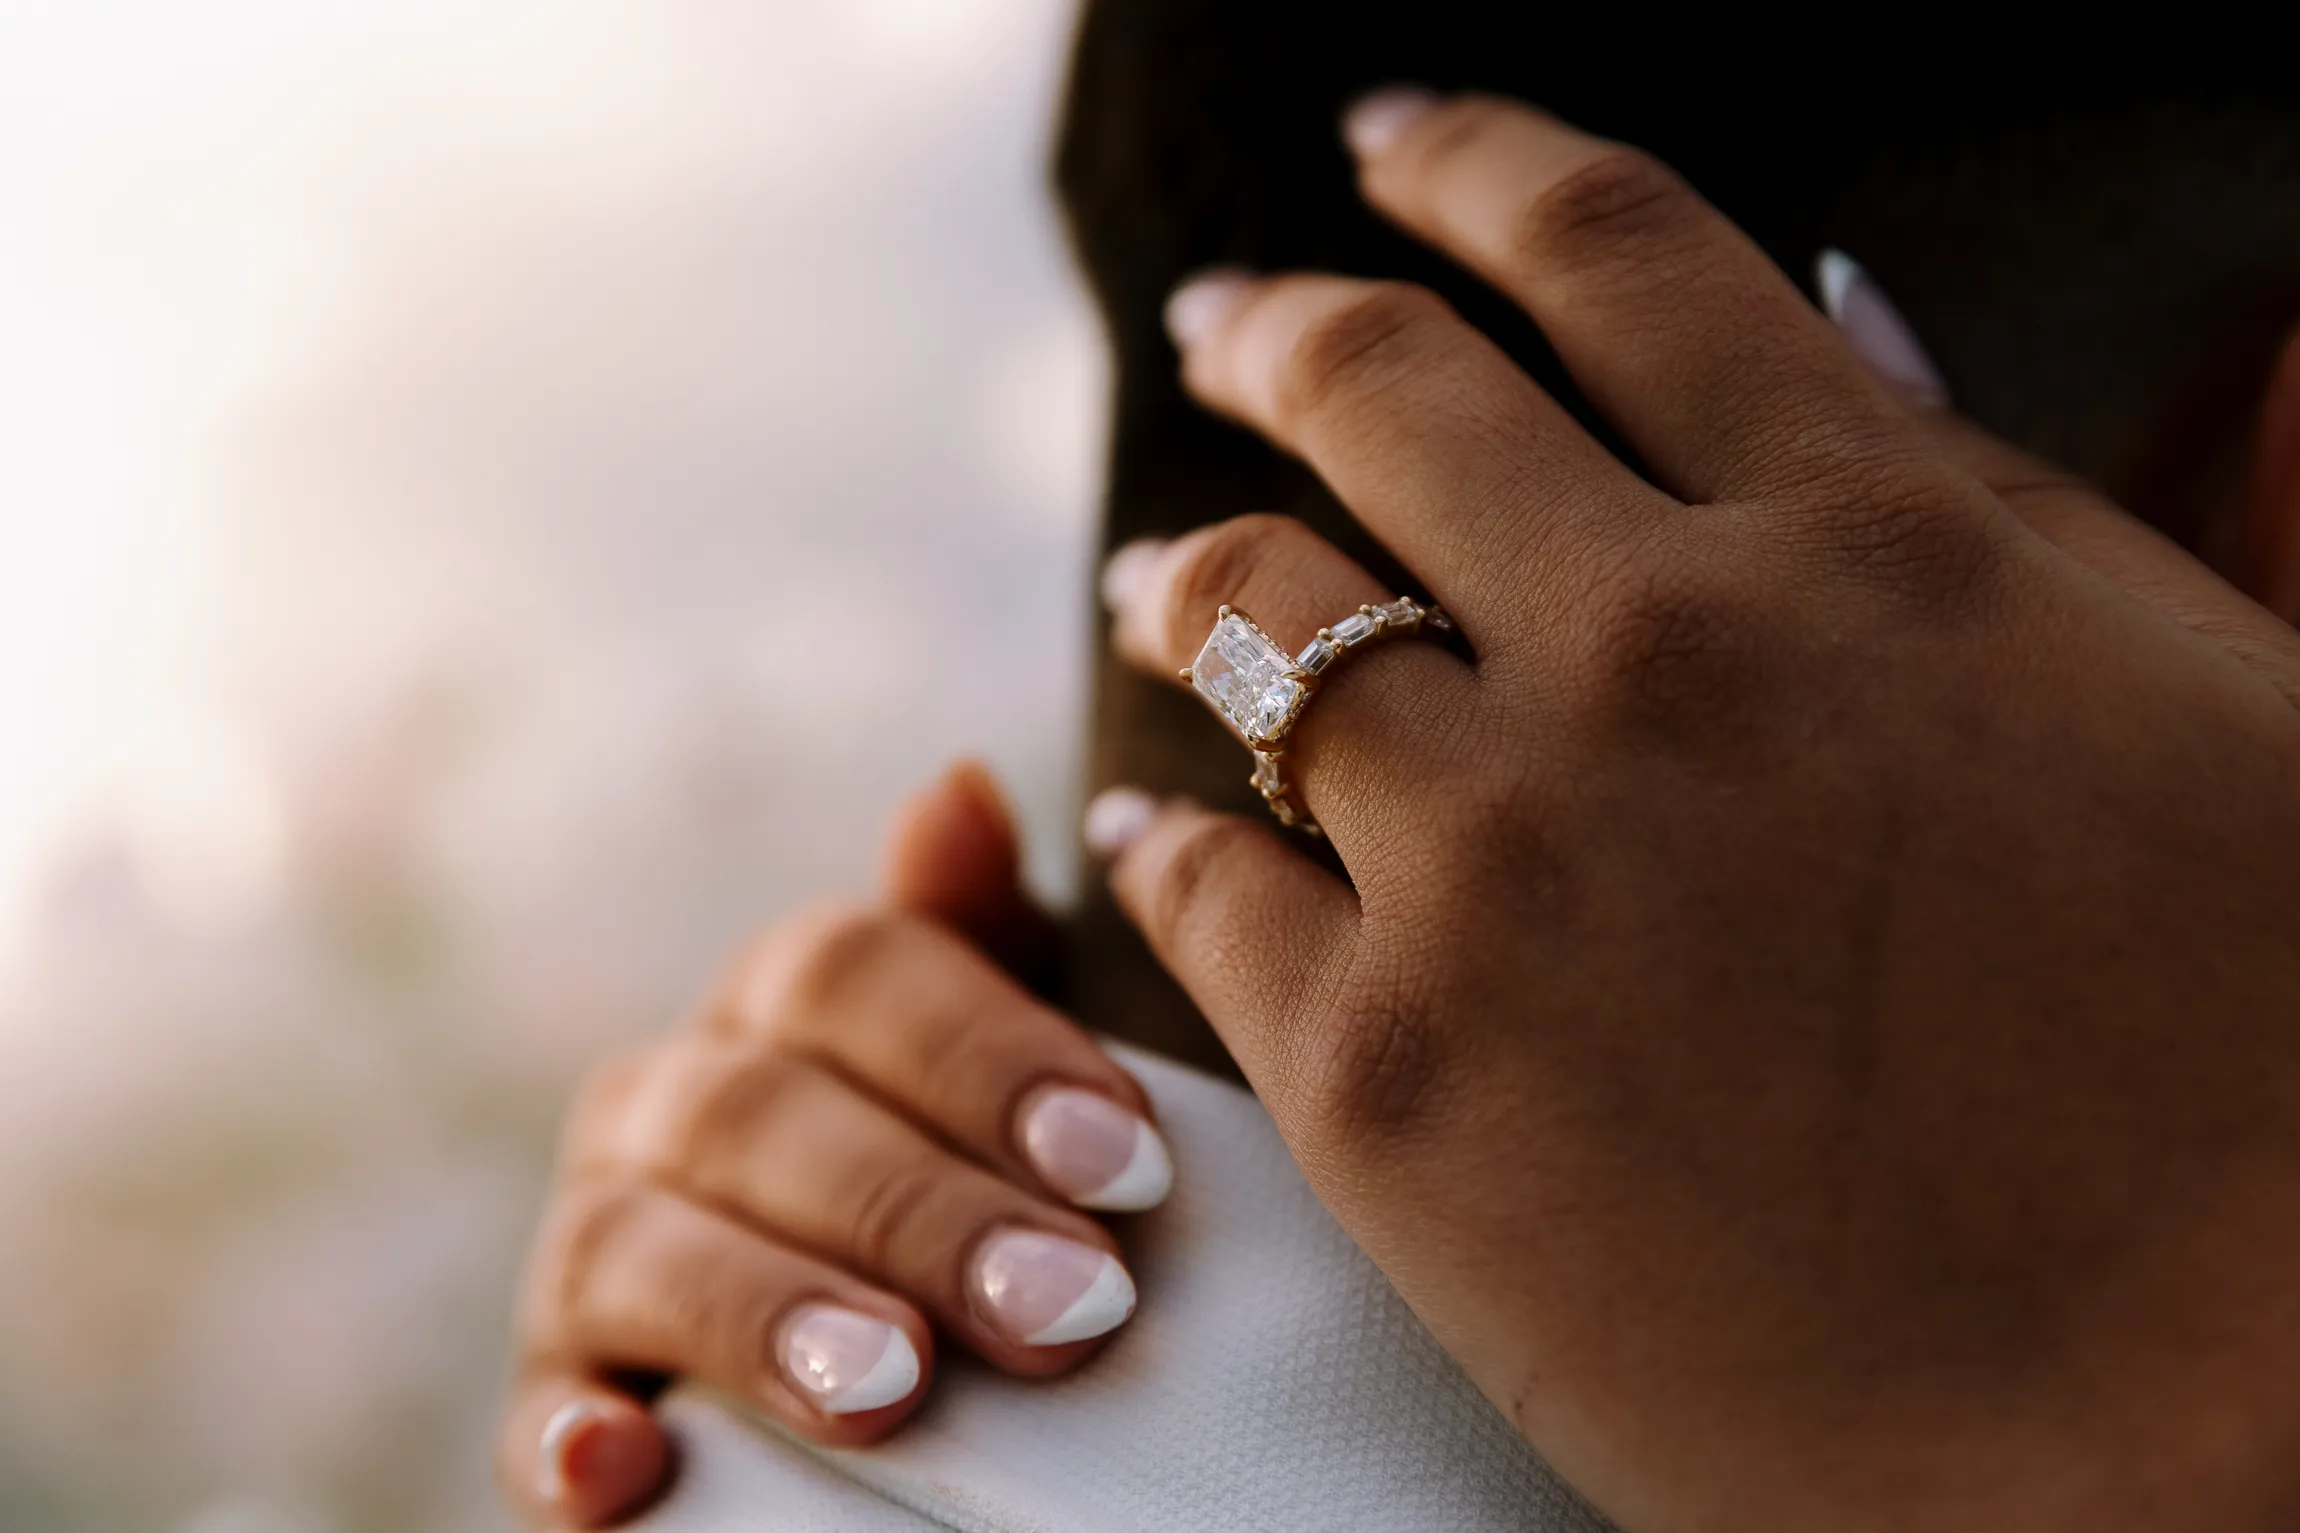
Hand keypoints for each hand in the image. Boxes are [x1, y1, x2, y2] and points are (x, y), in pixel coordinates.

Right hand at [499, 763, 1168, 1527]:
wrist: (859, 1341)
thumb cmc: (957, 1175)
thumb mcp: (986, 1059)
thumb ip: (979, 936)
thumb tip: (961, 783)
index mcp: (781, 1005)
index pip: (854, 975)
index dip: (989, 1059)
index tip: (1127, 1166)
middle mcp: (666, 1101)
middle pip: (762, 1115)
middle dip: (923, 1212)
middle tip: (1071, 1309)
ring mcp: (591, 1246)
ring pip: (638, 1248)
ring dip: (765, 1312)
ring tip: (894, 1386)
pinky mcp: (553, 1398)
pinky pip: (529, 1412)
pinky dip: (565, 1437)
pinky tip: (626, 1475)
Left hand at [1097, 90, 2299, 1531]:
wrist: (2224, 1437)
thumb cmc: (2259, 1084)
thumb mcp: (2175, 704)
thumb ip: (1971, 510)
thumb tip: (1835, 315)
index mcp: (1872, 538)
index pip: (1616, 249)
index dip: (1476, 160)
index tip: (1396, 138)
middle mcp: (1658, 652)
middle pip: (1383, 394)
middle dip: (1284, 327)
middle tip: (1231, 318)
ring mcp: (1500, 855)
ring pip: (1254, 620)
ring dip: (1191, 580)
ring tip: (1160, 581)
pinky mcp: (1387, 1073)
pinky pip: (1200, 888)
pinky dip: (1167, 836)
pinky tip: (1154, 831)